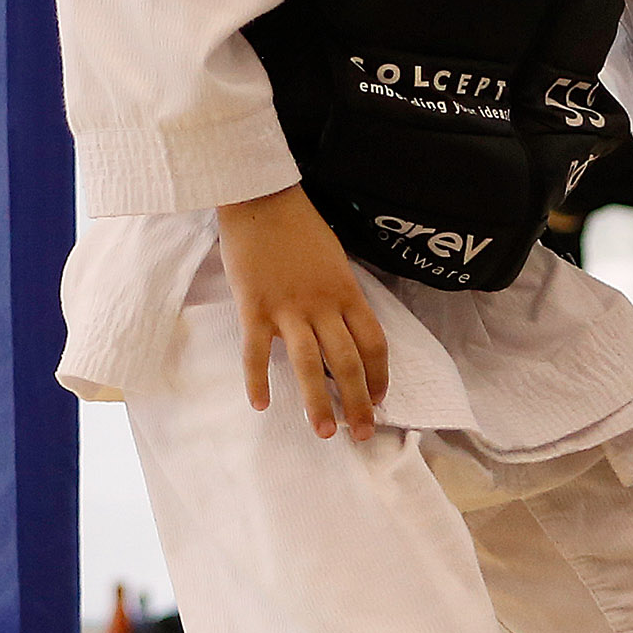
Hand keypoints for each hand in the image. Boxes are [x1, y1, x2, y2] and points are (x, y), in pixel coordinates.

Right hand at [217, 186, 389, 438]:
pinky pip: (257, 352)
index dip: (379, 376)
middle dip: (358, 402)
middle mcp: (323, 305)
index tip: (379, 400)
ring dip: (317, 403)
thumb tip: (340, 330)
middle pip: (348, 363)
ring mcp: (288, 308)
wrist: (260, 198)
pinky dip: (257, 380)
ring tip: (325, 433)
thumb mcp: (333, 260)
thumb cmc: (299, 226)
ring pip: (310, 366)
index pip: (374, 343)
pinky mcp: (254, 307)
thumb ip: (338, 296)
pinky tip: (261, 404)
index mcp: (347, 292)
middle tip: (363, 434)